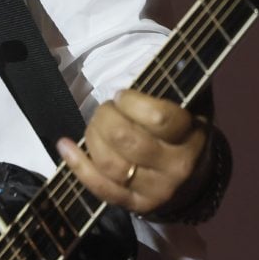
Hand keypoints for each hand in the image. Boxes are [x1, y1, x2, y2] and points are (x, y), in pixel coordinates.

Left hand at [56, 89, 211, 217]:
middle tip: (105, 108)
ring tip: (93, 124)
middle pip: (128, 141)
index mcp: (192, 138)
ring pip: (112, 165)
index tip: (121, 95)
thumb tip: (153, 54)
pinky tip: (64, 145)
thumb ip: (176, 81)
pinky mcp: (133, 205)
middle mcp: (175, 168)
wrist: (193, 178)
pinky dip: (77, 166)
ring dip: (92, 137)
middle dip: (106, 118)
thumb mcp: (192, 103)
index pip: (159, 119)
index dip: (132, 102)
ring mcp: (154, 191)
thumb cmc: (185, 131)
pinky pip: (100, 188)